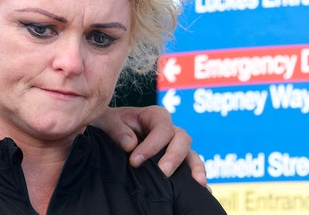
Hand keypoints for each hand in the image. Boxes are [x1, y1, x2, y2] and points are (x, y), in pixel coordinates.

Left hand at [93, 105, 207, 186]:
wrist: (107, 137)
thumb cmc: (107, 126)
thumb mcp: (105, 121)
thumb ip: (116, 128)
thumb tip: (130, 144)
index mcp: (154, 116)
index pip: (162, 127)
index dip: (152, 144)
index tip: (135, 161)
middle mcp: (169, 130)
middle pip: (182, 139)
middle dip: (174, 156)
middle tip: (163, 172)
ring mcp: (174, 147)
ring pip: (191, 154)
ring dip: (195, 167)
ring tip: (198, 183)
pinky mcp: (175, 163)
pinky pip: (190, 169)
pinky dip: (196, 178)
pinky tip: (203, 190)